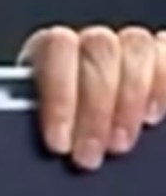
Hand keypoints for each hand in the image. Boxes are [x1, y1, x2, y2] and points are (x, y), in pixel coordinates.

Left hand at [18, 24, 165, 169]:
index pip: (56, 48)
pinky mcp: (157, 58)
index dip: (60, 95)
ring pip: (136, 45)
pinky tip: (150, 116)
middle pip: (98, 50)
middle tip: (89, 154)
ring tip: (119, 143)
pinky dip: (162, 84)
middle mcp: (88, 41)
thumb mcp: (44, 121)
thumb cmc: (56, 125)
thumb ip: (45, 118)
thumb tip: (42, 142)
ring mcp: (125, 46)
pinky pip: (165, 53)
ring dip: (130, 98)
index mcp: (49, 47)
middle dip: (95, 109)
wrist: (77, 122)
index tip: (59, 142)